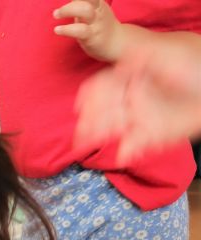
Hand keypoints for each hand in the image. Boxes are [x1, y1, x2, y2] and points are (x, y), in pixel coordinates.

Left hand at [53, 0, 121, 61]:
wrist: (117, 44)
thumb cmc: (101, 26)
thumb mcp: (93, 11)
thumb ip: (81, 4)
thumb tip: (70, 0)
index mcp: (97, 3)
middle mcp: (97, 10)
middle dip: (72, 1)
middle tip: (56, 11)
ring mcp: (96, 23)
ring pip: (84, 10)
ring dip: (67, 10)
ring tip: (56, 15)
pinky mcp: (92, 36)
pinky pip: (80, 30)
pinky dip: (67, 29)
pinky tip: (57, 30)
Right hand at [75, 45, 200, 161]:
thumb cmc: (194, 66)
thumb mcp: (166, 54)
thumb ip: (141, 56)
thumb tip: (120, 63)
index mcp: (130, 80)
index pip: (103, 88)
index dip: (90, 96)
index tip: (81, 106)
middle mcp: (131, 100)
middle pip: (103, 112)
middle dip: (89, 122)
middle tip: (79, 132)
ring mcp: (140, 119)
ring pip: (113, 130)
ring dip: (98, 138)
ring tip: (86, 145)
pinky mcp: (151, 136)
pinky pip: (135, 146)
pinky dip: (128, 152)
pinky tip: (122, 155)